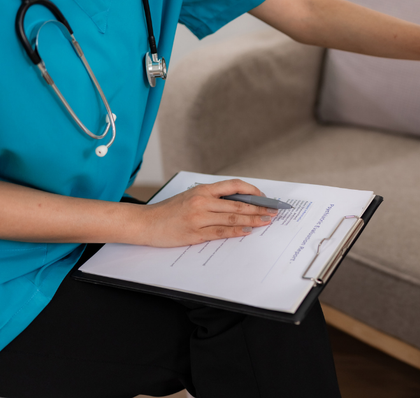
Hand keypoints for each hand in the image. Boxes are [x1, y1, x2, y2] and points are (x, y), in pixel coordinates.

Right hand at [137, 179, 276, 247]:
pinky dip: (237, 230)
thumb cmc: (169, 211)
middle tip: (274, 211)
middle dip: (259, 208)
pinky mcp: (195, 233)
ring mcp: (199, 217)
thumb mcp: (190, 196)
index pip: (233, 186)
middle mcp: (202, 201)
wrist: (145, 223)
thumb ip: (211, 198)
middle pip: (238, 203)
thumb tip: (237, 201)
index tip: (263, 197)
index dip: (252, 191)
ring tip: (267, 221)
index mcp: (202, 190)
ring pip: (233, 217)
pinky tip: (248, 230)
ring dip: (253, 220)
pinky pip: (221, 231)